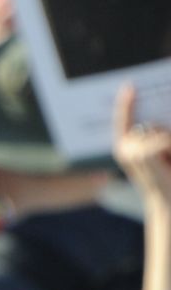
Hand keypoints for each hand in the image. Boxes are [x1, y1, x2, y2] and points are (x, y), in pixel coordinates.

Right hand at [115, 84, 170, 207]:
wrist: (168, 204)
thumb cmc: (168, 177)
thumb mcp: (160, 153)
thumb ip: (158, 137)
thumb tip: (158, 127)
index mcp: (126, 148)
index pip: (124, 121)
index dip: (126, 104)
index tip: (130, 86)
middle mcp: (124, 148)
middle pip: (152, 124)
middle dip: (166, 135)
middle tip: (168, 158)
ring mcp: (131, 151)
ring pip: (160, 131)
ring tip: (169, 163)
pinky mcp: (142, 153)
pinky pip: (164, 137)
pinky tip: (168, 162)